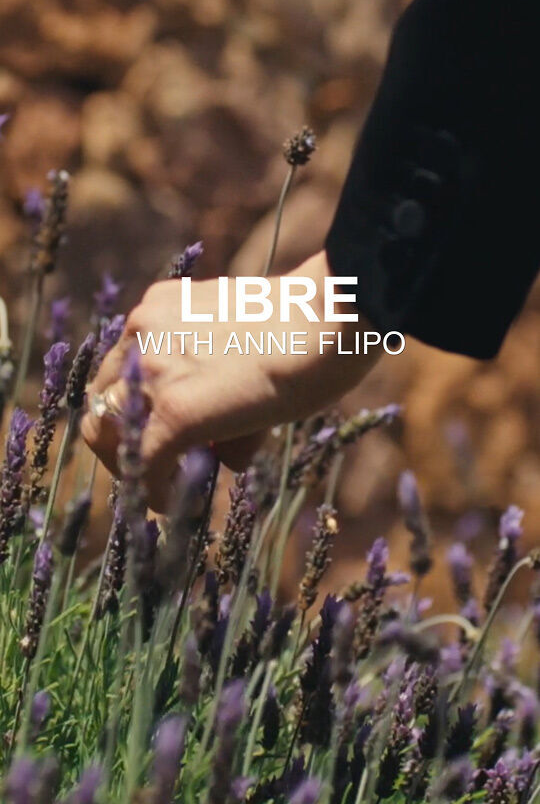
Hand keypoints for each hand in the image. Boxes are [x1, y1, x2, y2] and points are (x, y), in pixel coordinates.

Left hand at [81, 251, 380, 510]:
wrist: (331, 315)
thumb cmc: (310, 323)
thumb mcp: (247, 338)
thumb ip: (221, 380)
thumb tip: (223, 451)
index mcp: (160, 307)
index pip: (122, 367)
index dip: (139, 407)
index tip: (162, 432)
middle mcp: (143, 332)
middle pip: (104, 399)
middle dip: (127, 438)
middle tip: (160, 463)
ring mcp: (153, 372)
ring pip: (109, 433)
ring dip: (136, 464)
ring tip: (169, 484)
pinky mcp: (173, 411)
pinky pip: (143, 464)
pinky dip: (152, 490)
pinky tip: (171, 504)